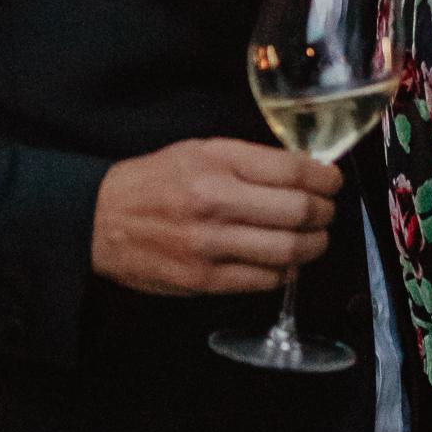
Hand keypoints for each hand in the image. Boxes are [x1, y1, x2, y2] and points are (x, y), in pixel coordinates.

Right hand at [90, 138, 341, 295]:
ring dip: (313, 246)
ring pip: (287, 250)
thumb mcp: (200, 151)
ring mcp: (210, 245)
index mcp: (218, 163)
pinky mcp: (203, 280)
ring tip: (314, 239)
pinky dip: (284, 272)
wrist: (100, 220)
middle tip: (326, 211)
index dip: (324, 178)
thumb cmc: (155, 181)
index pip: (293, 170)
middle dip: (324, 213)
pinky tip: (285, 262)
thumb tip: (302, 171)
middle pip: (298, 212)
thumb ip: (249, 161)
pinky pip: (263, 280)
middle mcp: (216, 202)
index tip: (331, 182)